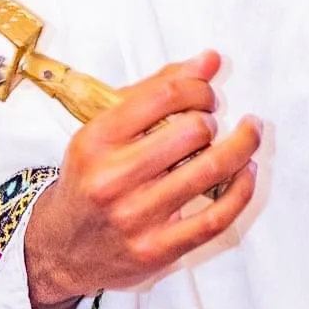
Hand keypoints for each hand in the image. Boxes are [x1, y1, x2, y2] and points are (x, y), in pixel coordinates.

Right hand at [25, 51, 260, 308]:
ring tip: (248, 135)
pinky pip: (215, 218)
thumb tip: (211, 59)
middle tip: (212, 120)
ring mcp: (136, 217)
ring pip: (209, 171)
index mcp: (97, 140)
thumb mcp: (105, 129)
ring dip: (241, 146)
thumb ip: (156, 90)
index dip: (199, 87)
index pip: (165, 96)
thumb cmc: (90, 178)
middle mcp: (113, 178)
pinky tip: (247, 172)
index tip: (205, 93)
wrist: (60, 248)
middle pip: (192, 131)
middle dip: (212, 118)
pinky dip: (241, 190)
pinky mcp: (158, 249)